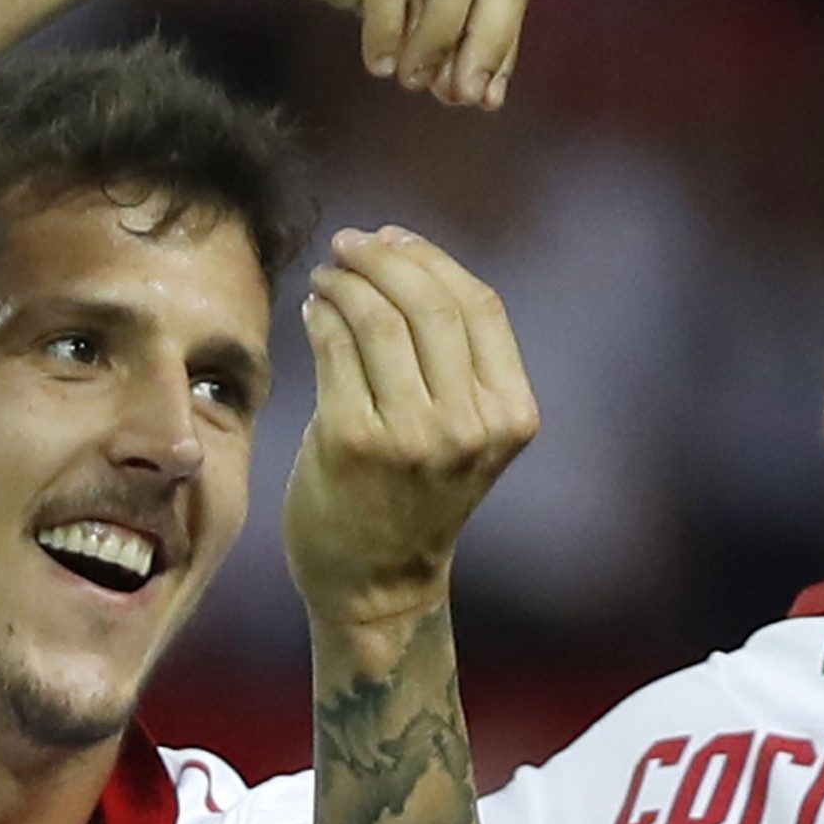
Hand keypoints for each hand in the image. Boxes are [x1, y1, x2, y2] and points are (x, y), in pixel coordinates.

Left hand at [285, 228, 538, 637]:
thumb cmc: (413, 497)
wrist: (376, 584)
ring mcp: (412, 435)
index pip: (479, 305)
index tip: (392, 239)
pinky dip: (320, 316)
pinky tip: (312, 311)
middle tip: (348, 245)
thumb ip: (458, 361)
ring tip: (326, 277)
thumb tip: (405, 254)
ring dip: (345, 283)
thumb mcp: (466, 432)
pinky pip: (335, 348)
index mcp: (511, 414)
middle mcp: (470, 425)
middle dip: (382, 258)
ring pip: (379, 319)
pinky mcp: (352, 442)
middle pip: (429, 303)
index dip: (432, 259)